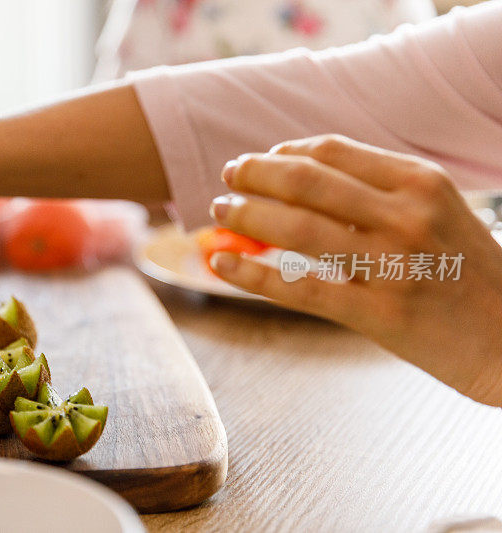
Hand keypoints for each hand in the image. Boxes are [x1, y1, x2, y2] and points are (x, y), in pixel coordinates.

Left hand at [209, 134, 501, 406]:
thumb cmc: (464, 269)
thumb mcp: (434, 210)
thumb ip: (374, 191)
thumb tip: (299, 177)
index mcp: (419, 181)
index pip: (332, 152)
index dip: (283, 152)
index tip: (258, 160)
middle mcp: (406, 215)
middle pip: (306, 182)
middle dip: (255, 174)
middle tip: (227, 178)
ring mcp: (394, 265)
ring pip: (297, 230)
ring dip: (246, 217)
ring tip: (220, 213)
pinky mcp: (379, 314)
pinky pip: (300, 289)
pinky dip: (252, 274)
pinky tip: (221, 265)